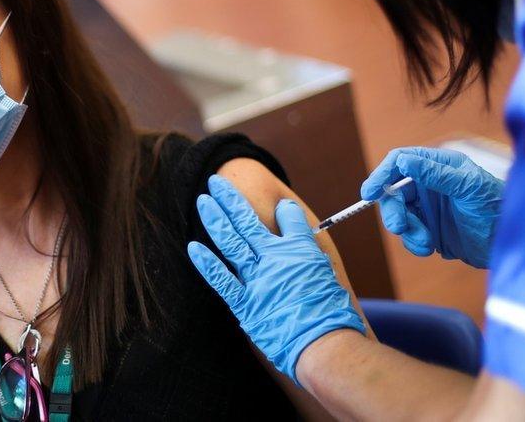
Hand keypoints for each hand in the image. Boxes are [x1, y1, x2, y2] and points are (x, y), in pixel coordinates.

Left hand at [188, 175, 365, 384]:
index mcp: (300, 250)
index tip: (277, 203)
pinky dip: (206, 263)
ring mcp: (257, 280)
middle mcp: (275, 259)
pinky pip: (221, 279)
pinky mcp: (245, 303)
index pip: (289, 218)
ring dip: (215, 219)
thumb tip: (300, 238)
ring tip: (203, 200)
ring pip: (231, 241)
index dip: (283, 209)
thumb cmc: (331, 314)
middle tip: (216, 181)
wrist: (322, 343)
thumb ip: (310, 252)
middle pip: (248, 220)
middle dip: (230, 198)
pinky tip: (193, 246)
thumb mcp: (329, 275)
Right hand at [362, 147, 503, 268]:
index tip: (369, 192)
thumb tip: (404, 161)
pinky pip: (409, 235)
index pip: (401, 162)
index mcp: (439, 166)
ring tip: (425, 242)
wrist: (513, 243)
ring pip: (399, 216)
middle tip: (399, 226)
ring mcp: (429, 208)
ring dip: (407, 230)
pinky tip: (430, 248)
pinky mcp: (430, 230)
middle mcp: (430, 184)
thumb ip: (435, 173)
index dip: (382, 174)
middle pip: (394, 192)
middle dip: (393, 211)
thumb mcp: (468, 187)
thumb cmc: (497, 207)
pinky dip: (414, 243)